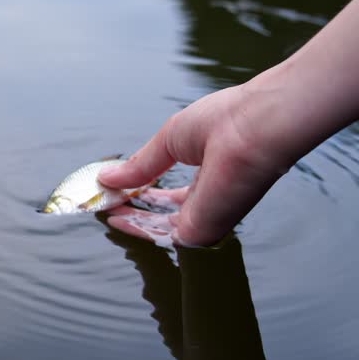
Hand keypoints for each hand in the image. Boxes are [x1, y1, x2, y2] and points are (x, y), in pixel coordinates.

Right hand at [97, 83, 298, 246]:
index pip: (174, 196)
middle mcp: (211, 201)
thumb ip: (140, 165)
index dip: (143, 192)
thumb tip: (107, 177)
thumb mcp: (169, 141)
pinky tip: (117, 218)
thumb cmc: (222, 121)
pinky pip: (165, 238)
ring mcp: (208, 218)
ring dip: (133, 222)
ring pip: (164, 230)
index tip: (117, 189)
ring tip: (107, 210)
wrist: (251, 128)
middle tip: (107, 204)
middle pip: (167, 216)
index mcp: (210, 176)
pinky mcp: (204, 231)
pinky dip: (138, 230)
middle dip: (135, 212)